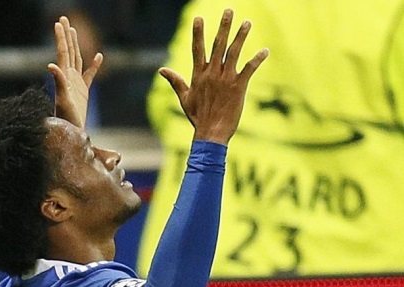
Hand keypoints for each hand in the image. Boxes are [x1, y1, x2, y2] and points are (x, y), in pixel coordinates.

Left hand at [47, 16, 102, 128]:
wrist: (71, 132)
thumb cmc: (67, 118)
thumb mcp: (62, 99)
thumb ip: (58, 81)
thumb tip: (50, 65)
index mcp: (65, 76)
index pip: (63, 52)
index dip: (61, 37)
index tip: (59, 22)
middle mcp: (69, 77)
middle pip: (68, 51)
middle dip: (66, 35)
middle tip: (63, 18)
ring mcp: (76, 83)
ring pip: (77, 58)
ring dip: (75, 44)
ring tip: (74, 30)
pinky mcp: (83, 91)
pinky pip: (90, 74)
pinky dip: (94, 65)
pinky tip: (99, 56)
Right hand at [158, 9, 268, 143]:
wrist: (211, 133)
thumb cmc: (197, 117)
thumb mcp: (184, 98)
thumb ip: (175, 81)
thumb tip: (161, 70)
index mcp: (199, 75)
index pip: (198, 49)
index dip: (198, 33)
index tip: (198, 18)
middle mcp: (212, 74)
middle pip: (218, 45)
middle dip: (224, 27)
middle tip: (229, 10)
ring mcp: (226, 79)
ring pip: (234, 53)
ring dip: (241, 36)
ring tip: (247, 22)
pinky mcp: (239, 87)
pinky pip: (249, 69)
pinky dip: (257, 60)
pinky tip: (265, 51)